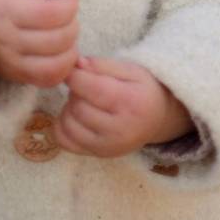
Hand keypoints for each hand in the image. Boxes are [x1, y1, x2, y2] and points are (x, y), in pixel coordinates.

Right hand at [0, 0, 79, 87]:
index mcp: (5, 9)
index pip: (49, 13)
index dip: (69, 5)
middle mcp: (6, 39)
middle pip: (58, 39)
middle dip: (72, 24)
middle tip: (66, 16)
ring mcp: (11, 62)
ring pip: (57, 62)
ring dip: (70, 46)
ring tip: (64, 33)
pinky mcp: (17, 77)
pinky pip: (50, 79)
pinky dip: (64, 66)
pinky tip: (61, 51)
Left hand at [54, 56, 193, 158]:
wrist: (157, 120)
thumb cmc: (142, 90)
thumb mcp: (130, 69)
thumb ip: (102, 65)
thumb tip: (76, 64)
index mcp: (130, 102)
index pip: (91, 88)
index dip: (74, 76)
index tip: (73, 69)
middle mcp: (120, 129)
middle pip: (78, 106)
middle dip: (75, 92)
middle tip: (85, 86)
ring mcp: (108, 146)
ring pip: (69, 124)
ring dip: (69, 108)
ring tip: (83, 101)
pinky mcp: (98, 155)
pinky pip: (65, 142)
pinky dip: (63, 126)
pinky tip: (75, 117)